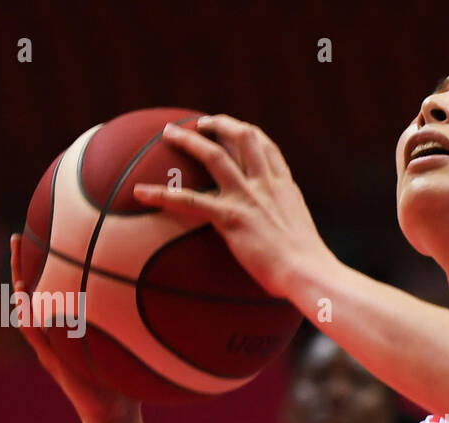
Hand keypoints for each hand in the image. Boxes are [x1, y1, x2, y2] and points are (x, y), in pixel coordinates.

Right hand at [10, 234, 137, 422]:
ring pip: (28, 312)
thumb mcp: (128, 342)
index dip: (48, 262)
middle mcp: (56, 331)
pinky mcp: (52, 363)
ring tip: (14, 267)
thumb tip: (160, 290)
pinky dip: (28, 321)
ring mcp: (50, 346)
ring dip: (19, 291)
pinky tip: (23, 304)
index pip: (55, 286)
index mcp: (70, 324)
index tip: (46, 233)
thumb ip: (134, 319)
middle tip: (16, 237)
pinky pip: (36, 338)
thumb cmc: (123, 377)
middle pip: (34, 292)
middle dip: (23, 265)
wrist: (113, 412)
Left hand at [132, 115, 334, 297]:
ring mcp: (248, 198)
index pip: (267, 147)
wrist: (308, 272)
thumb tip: (279, 239)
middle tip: (198, 124)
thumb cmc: (307, 265)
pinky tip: (140, 193)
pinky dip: (162, 194)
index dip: (248, 132)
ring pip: (214, 156)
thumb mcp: (300, 234)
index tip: (235, 128)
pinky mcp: (231, 218)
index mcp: (285, 186)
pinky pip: (190, 201)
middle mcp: (266, 184)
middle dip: (218, 124)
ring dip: (188, 140)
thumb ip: (285, 225)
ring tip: (168, 133)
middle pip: (243, 137)